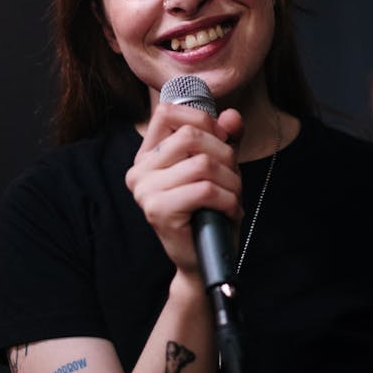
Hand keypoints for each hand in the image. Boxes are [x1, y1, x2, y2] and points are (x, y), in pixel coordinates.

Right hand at [126, 102, 243, 274]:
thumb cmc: (210, 210)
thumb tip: (232, 116)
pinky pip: (205, 190)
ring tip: (233, 196)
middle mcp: (139, 170)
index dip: (201, 119)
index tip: (220, 139)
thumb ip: (225, 137)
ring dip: (231, 180)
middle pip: (190, 135)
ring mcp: (145, 191)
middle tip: (232, 176)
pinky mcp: (158, 211)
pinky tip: (230, 210)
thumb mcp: (220, 165)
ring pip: (203, 163)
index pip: (167, 112)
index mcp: (148, 155)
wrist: (203, 259)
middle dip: (225, 153)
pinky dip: (228, 199)